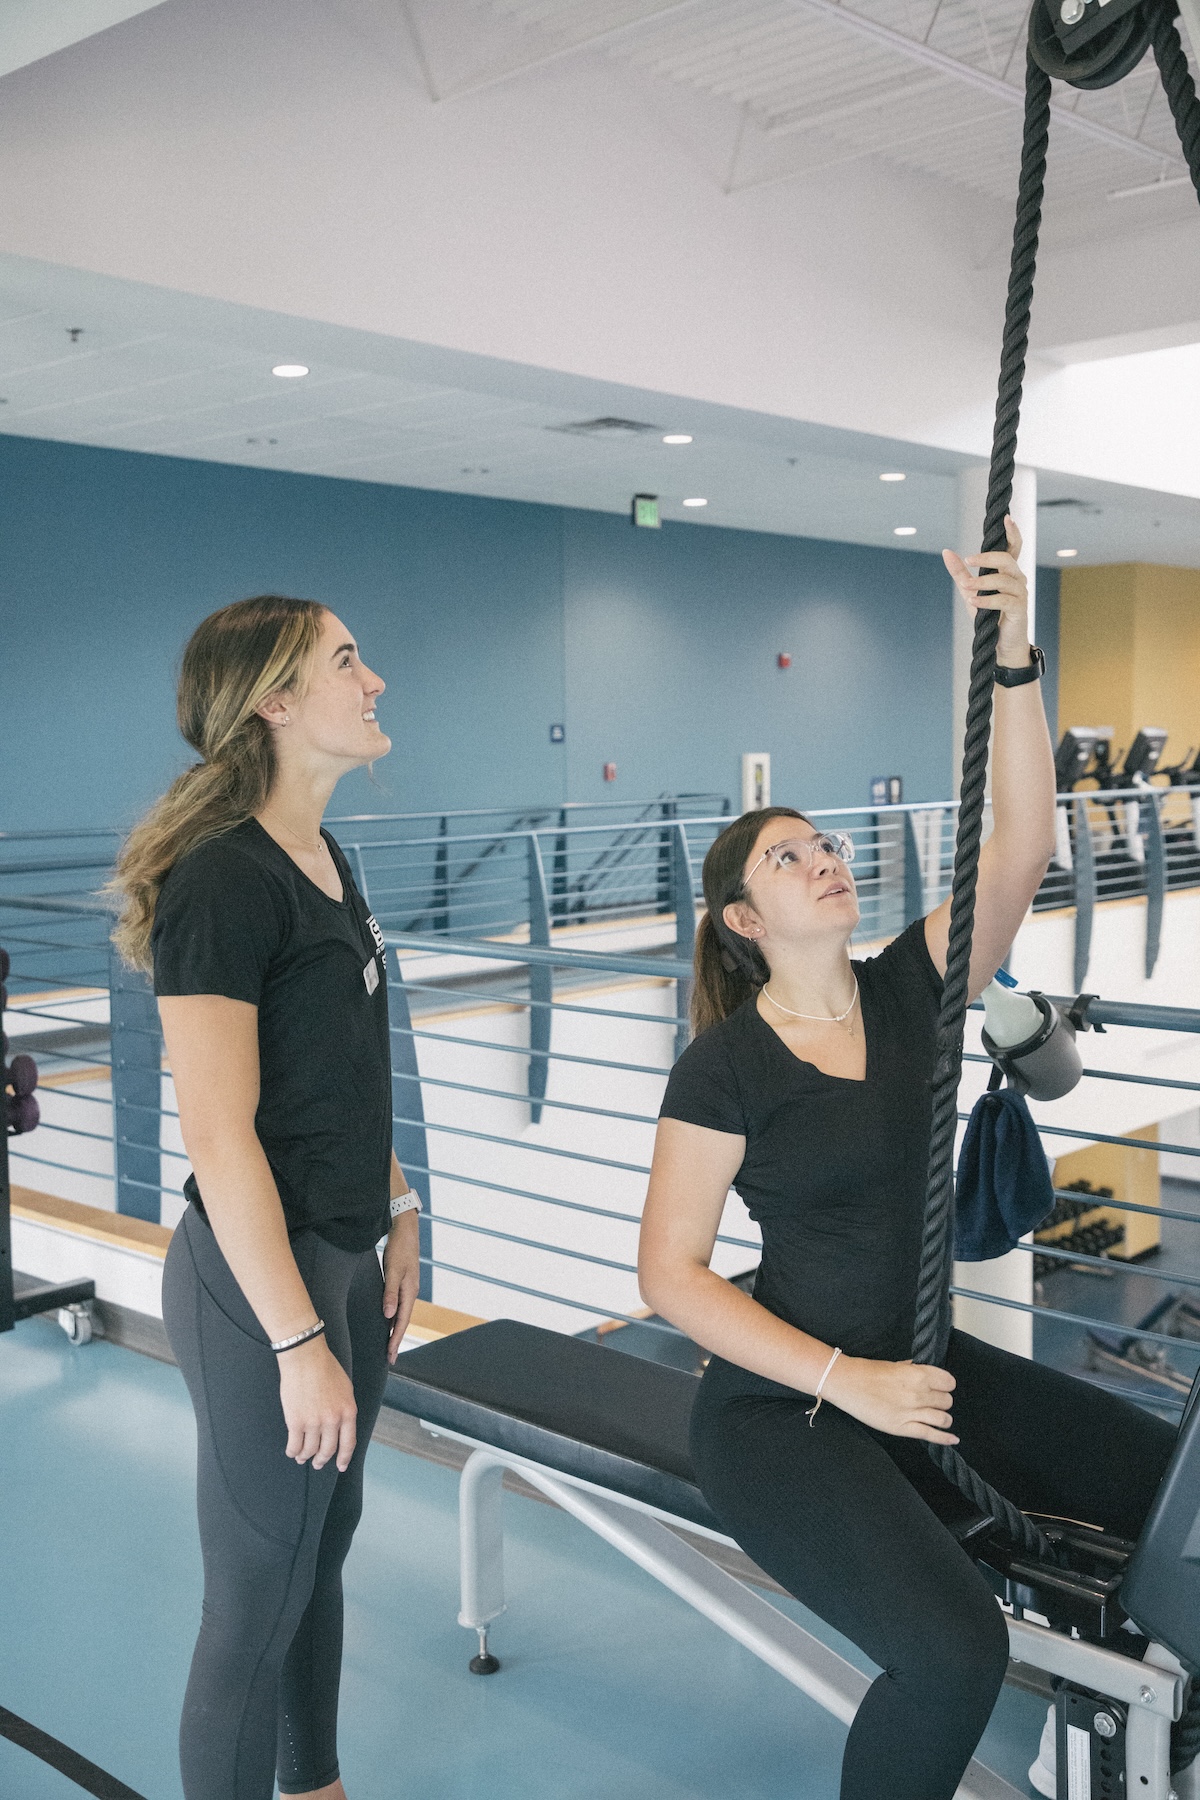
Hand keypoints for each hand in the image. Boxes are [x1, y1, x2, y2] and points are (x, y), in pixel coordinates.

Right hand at [278, 1335, 357, 1470]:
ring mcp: (314, 1422)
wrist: (306, 1357)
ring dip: (306, 1456)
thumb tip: (340, 1425)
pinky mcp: (296, 1421)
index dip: (344, 1457)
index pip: (348, 1442)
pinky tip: (292, 1451)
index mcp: (348, 1411)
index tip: (341, 1466)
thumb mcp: (345, 1388)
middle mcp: (333, 1420)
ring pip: (310, 1449)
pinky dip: (293, 1451)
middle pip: (328, 1449)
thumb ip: (344, 1408)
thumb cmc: (325, 1368)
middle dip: (322, 1460)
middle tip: (318, 1464)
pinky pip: (294, 1444)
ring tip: (302, 1458)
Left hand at [383, 1207, 420, 1364]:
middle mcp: (410, 1293)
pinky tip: (389, 1321)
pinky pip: (399, 1306)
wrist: (406, 1230)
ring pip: (401, 1315)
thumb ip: (390, 1293)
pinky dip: (394, 1318)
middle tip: (389, 1359)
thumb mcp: (393, 1270)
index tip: (390, 1356)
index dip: (395, 1340)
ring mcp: (408, 1288)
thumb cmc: (399, 1249)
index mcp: (409, 1292)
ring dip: (395, 1330)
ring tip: (388, 1346)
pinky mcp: (403, 1283)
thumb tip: (388, 1315)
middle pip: (403, 1322)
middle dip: (396, 1340)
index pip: (402, 1322)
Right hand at [822, 1355, 957, 1443]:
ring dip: (943, 1417)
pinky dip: (945, 1438)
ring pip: (943, 1418)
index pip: (948, 1382)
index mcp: (918, 1374)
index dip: (946, 1384)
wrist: (847, 1383)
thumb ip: (914, 1369)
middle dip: (942, 1400)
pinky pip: (931, 1435)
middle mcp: (918, 1393)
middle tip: (933, 1401)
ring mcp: (911, 1412)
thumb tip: (927, 1372)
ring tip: (938, 1417)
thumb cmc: (868, 1372)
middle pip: (946, 1400)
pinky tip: (953, 1439)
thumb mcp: (895, 1365)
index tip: (941, 1387)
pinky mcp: (903, 1428)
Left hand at [943, 514, 1029, 663]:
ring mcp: (1021, 593)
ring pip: (1004, 580)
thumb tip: (946, 551)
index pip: (1014, 547)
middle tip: (968, 561)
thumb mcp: (971, 591)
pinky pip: (1004, 600)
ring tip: (966, 589)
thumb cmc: (988, 616)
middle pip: (1006, 560)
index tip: (1006, 518)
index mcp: (1008, 571)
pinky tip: (973, 602)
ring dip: (982, 583)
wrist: (1000, 644)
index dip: (1013, 532)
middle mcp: (1018, 578)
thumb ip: (960, 572)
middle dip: (986, 558)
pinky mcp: (1020, 609)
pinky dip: (987, 600)